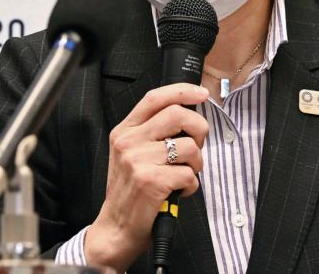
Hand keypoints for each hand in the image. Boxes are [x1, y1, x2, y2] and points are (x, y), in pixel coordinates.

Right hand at [85, 83, 209, 271]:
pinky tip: (178, 191)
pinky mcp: (150, 181)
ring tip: (184, 175)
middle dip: (199, 129)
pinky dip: (191, 185)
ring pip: (190, 147)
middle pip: (178, 115)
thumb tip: (189, 115)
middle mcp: (129, 142)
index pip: (155, 98)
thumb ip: (152, 132)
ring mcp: (138, 161)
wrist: (117, 228)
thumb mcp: (131, 154)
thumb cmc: (130, 191)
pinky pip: (189, 175)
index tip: (201, 94)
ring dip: (197, 164)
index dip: (182, 91)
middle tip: (196, 147)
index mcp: (125, 131)